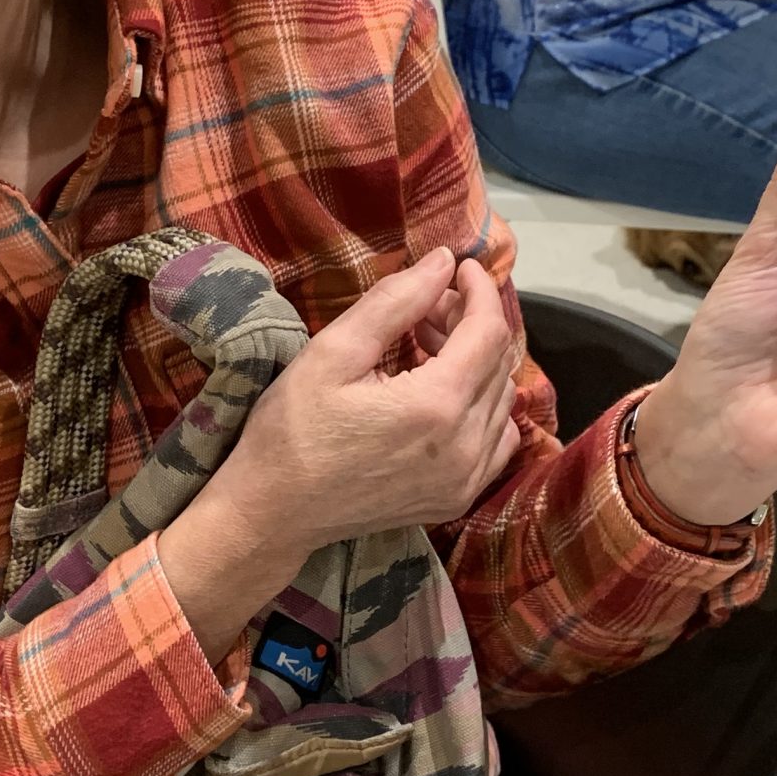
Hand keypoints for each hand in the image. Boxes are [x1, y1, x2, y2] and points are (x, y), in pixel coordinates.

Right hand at [159, 248, 521, 659]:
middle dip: (470, 323)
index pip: (489, 332)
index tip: (459, 267)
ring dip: (475, 363)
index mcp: (435, 405)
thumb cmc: (292, 429)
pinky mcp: (457, 498)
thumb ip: (395, 302)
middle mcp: (465, 446)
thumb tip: (444, 262)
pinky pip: (497, 441)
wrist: (274, 513)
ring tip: (427, 347)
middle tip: (427, 307)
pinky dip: (482, 408)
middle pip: (498, 363)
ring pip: (502, 400)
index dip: (479, 291)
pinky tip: (441, 395)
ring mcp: (465, 479)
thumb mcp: (333, 352)